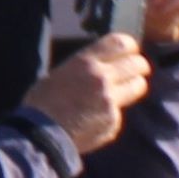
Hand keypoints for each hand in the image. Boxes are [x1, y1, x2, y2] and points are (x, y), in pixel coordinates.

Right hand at [22, 35, 147, 153]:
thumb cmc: (43, 102)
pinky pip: (121, 111)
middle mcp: (102, 78)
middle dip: (138, 66)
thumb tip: (107, 63)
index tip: (131, 50)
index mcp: (85, 62)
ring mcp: (111, 101)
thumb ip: (87, 67)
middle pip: (138, 64)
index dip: (130, 46)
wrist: (39, 134)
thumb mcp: (61, 73)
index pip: (121, 43)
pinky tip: (96, 116)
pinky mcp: (114, 121)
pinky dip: (113, 112)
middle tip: (135, 70)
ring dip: (133, 86)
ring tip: (122, 90)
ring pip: (138, 86)